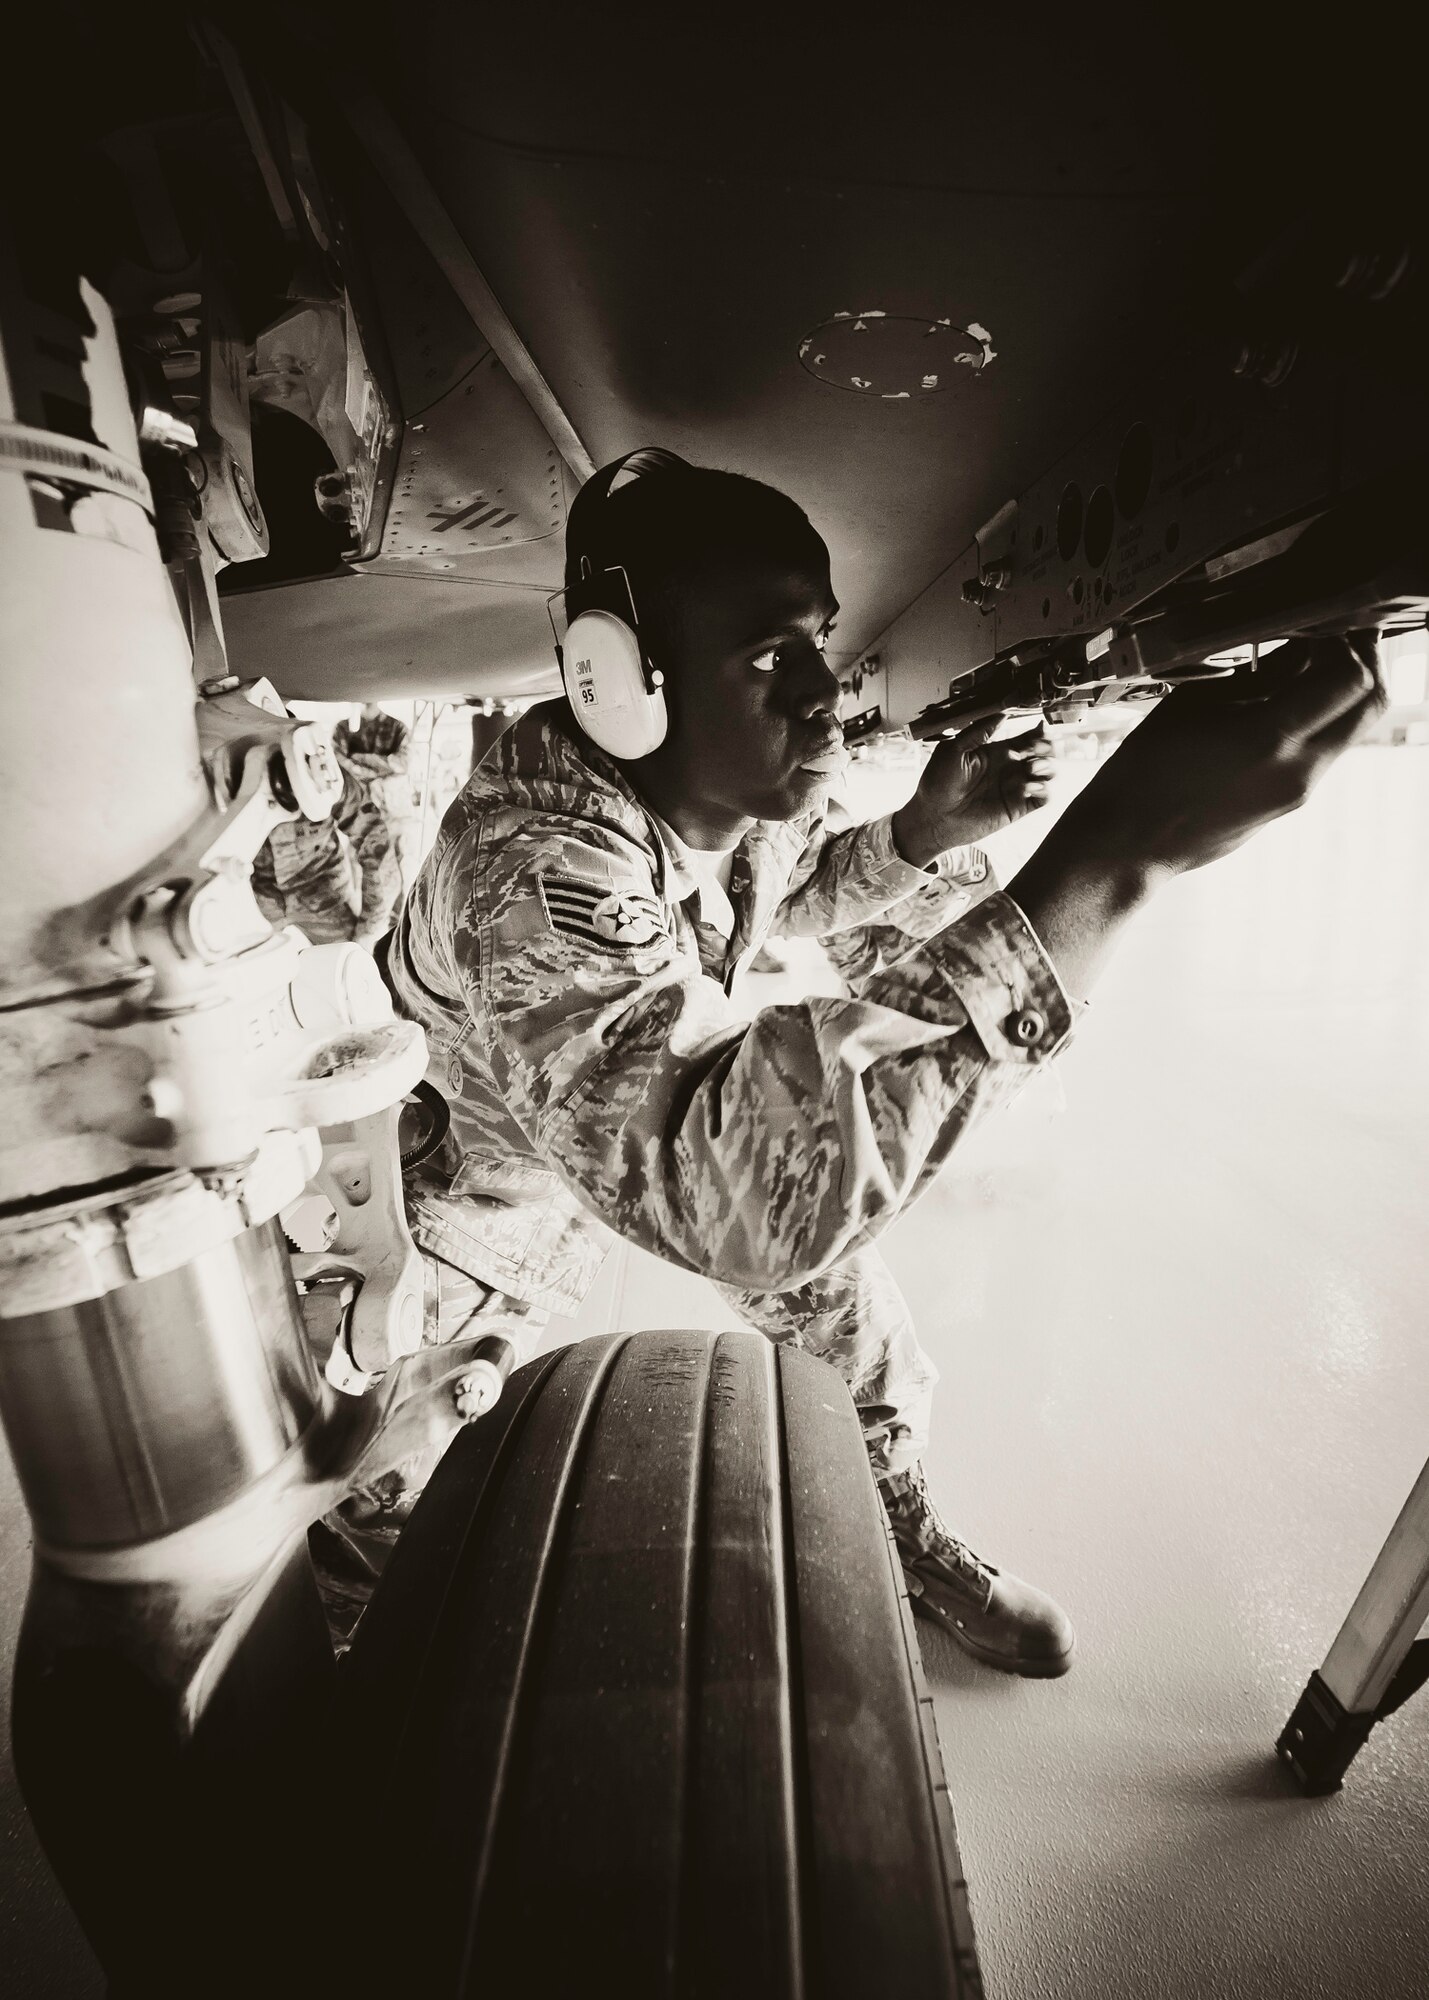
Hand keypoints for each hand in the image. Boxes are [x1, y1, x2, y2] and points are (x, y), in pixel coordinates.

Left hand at [893, 714, 1055, 863]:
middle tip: (1038, 749)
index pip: (1026, 738)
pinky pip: (1042, 798)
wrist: (933, 816)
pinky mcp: (1017, 808)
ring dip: (1046, 767)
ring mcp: (1014, 788)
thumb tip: (1002, 714)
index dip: (1037, 732)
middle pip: (1042, 753)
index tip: (1040, 729)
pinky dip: (1043, 790)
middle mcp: (1009, 769)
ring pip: (1046, 774)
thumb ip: (978, 731)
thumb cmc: (936, 784)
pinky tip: (1028, 787)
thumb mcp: (953, 749)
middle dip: (1047, 747)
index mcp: (996, 752)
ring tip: (1032, 768)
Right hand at [1066, 633, 1383, 874]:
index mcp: (1270, 737)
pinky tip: (1286, 701)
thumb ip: (1259, 674)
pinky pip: (1327, 750)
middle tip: (1338, 634)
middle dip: (1366, 658)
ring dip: (1344, 689)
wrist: (1126, 844)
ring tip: (1308, 663)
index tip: (1322, 620)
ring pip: (1354, 727)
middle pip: (1373, 702)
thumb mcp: (1196, 703)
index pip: (1351, 675)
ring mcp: (1298, 791)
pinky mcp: (1290, 803)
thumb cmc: (1144, 771)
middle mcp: (1298, 769)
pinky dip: (1322, 717)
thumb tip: (1298, 646)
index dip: (1348, 638)